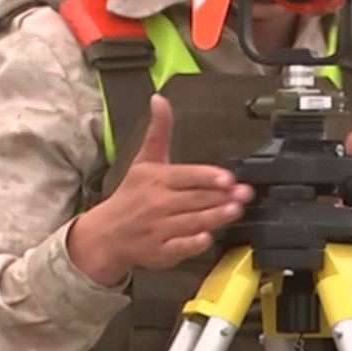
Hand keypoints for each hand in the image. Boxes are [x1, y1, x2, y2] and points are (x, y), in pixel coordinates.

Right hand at [67, 95, 252, 286]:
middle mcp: (158, 203)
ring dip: (215, 217)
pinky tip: (207, 238)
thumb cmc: (131, 195)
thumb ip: (159, 131)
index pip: (187, 176)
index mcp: (157, 179)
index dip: (208, 177)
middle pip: (196, 199)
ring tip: (235, 211)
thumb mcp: (145, 160)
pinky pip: (181, 247)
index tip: (227, 178)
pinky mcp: (161, 251)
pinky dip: (194, 243)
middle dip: (221, 197)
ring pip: (193, 221)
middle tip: (244, 194)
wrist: (107, 234)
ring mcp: (159, 229)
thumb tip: (159, 99)